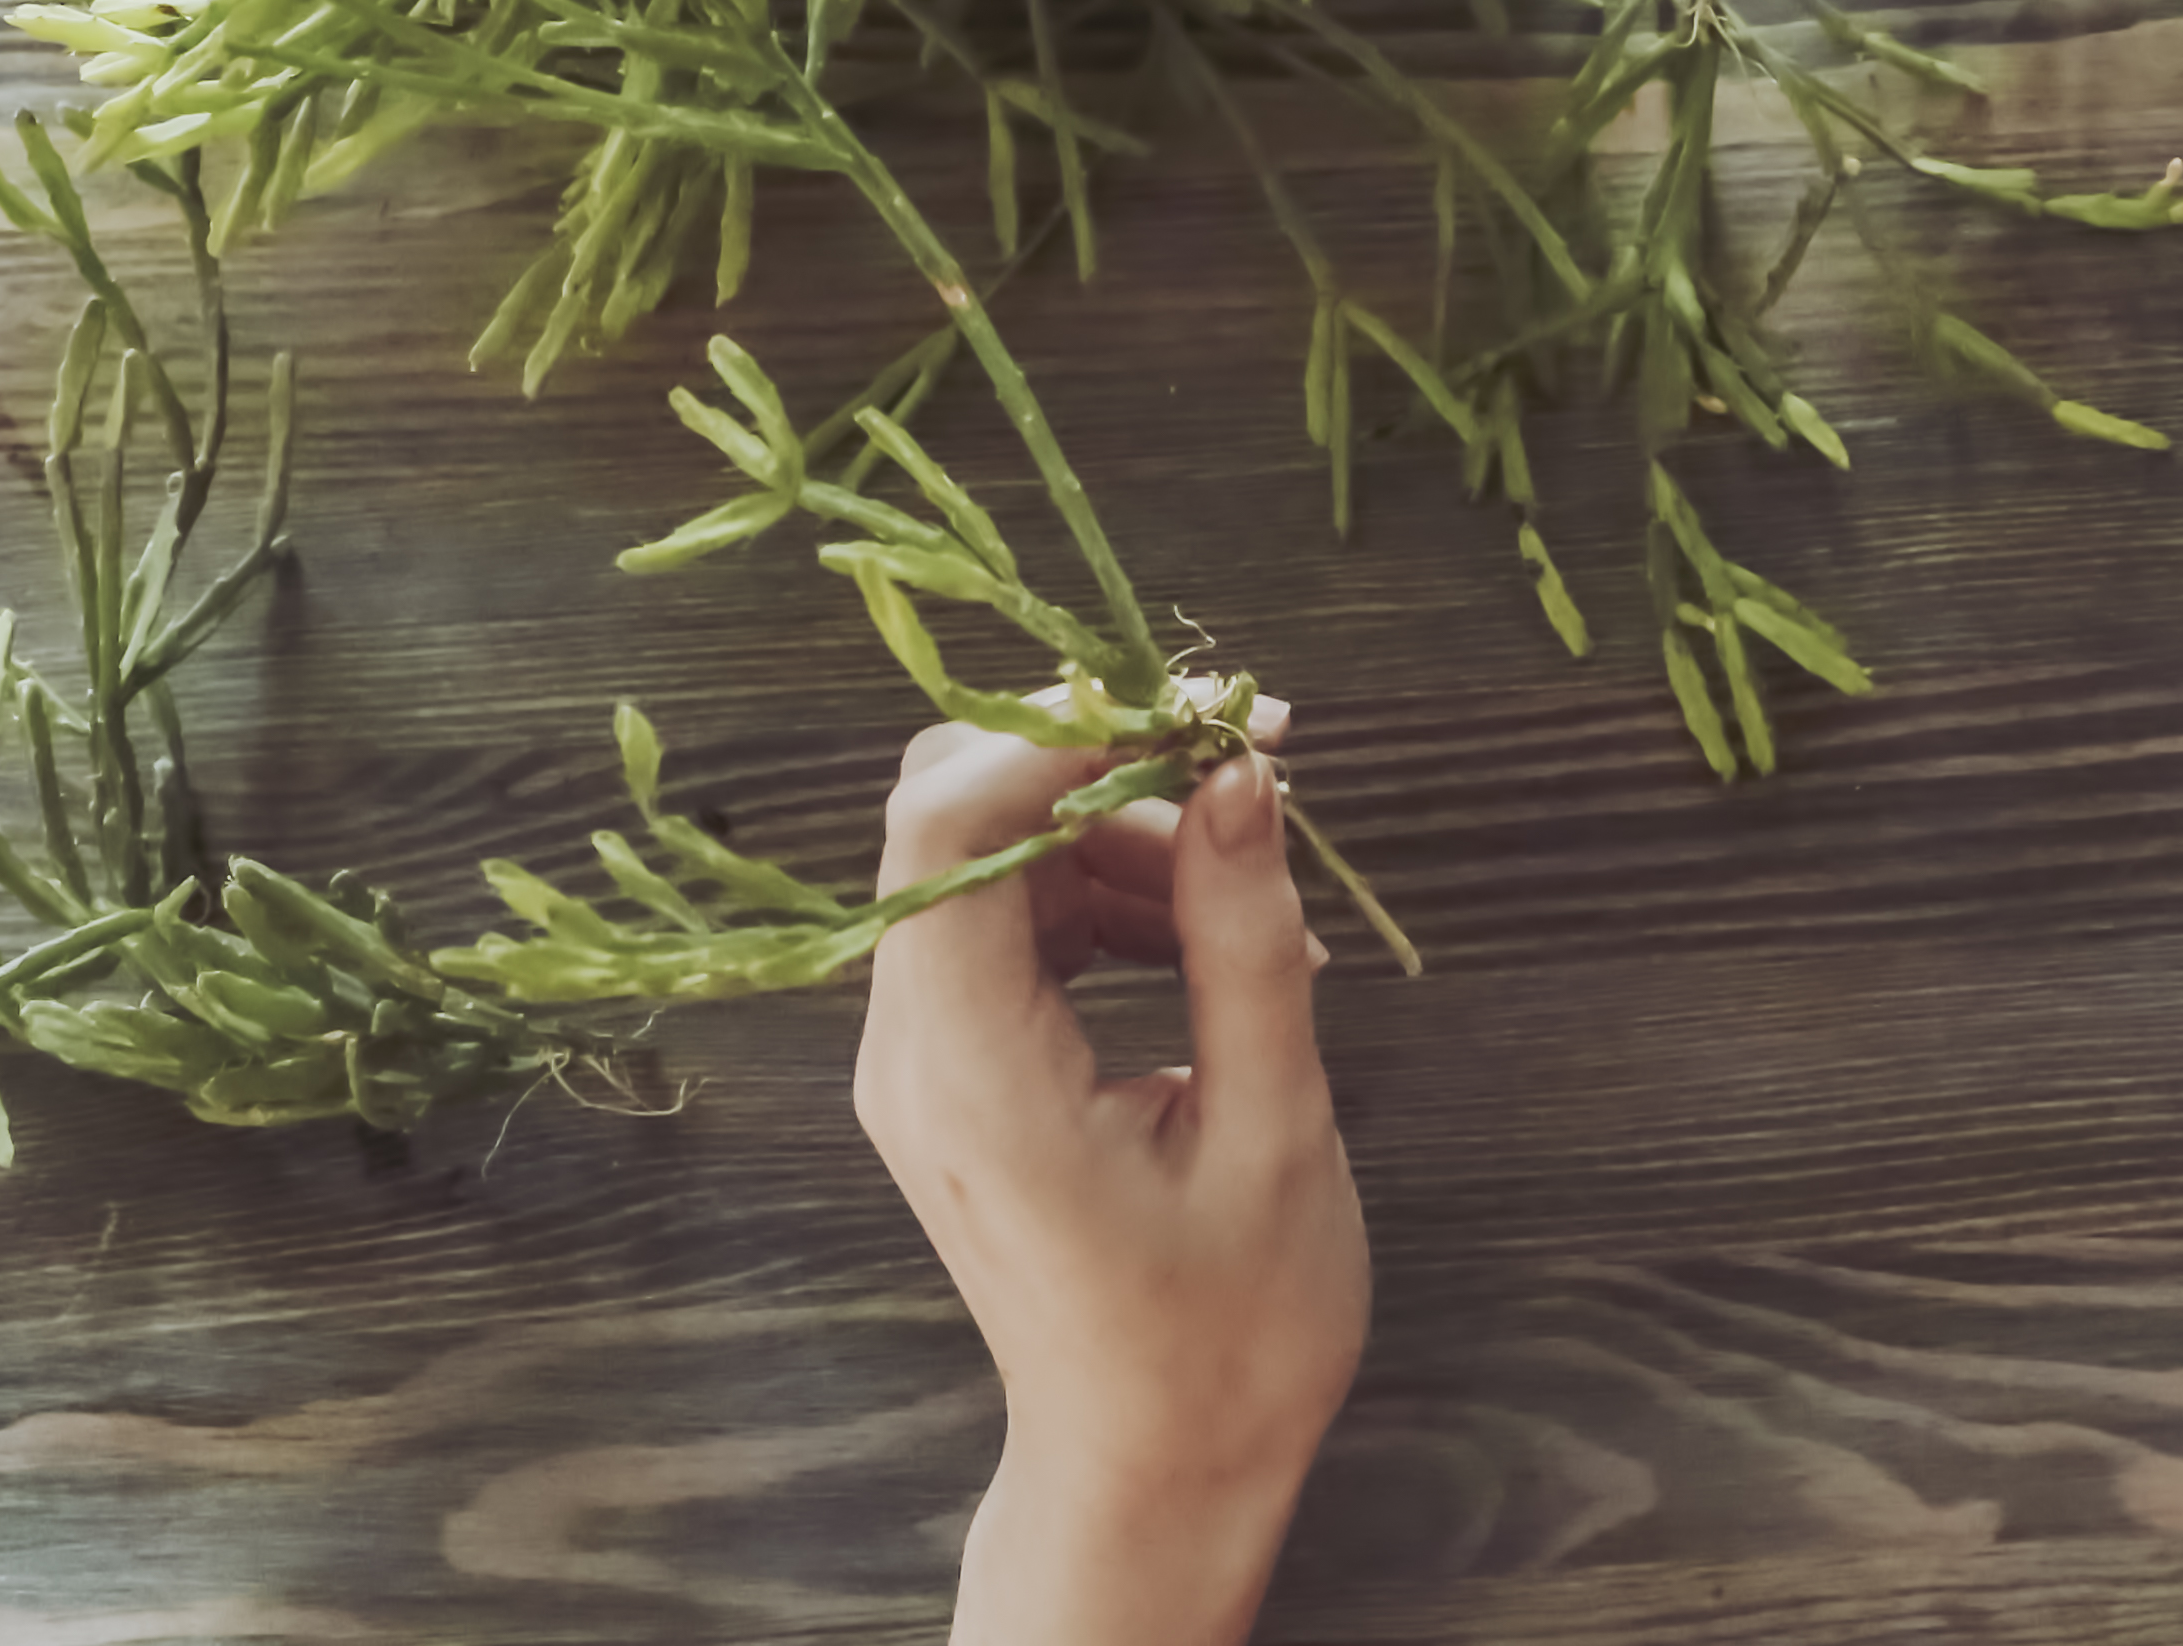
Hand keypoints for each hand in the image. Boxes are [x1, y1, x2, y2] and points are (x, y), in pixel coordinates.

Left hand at [854, 708, 1367, 1645]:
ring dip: (1119, 828)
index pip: (949, 829)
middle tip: (1249, 767)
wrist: (1155, 1468)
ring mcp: (921, 1064)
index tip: (1203, 714)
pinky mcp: (954, 1074)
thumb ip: (1243, 941)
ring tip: (1257, 884)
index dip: (1064, 734)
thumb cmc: (1228, 1332)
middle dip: (1101, 763)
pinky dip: (1105, 892)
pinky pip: (1009, 924)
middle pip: (955, 821)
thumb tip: (1239, 771)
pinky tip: (1209, 934)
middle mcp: (911, 1054)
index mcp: (971, 1075)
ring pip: (989, 858)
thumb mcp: (1270, 1130)